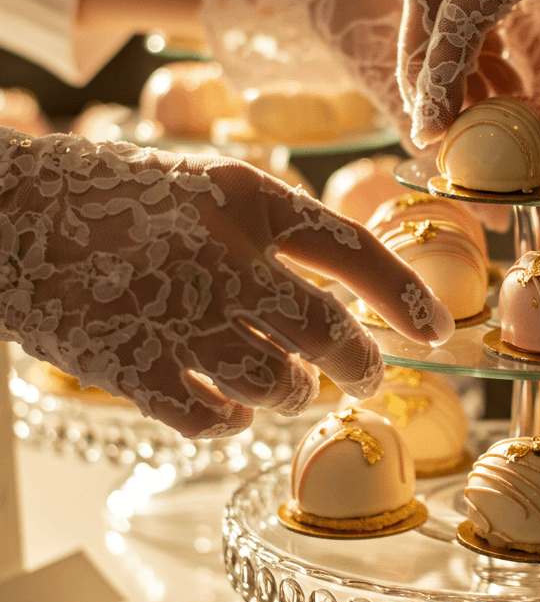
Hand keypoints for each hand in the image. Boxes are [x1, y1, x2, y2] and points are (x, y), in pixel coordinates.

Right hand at [0, 130, 452, 437]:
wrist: (6, 209)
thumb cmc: (115, 194)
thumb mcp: (203, 181)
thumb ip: (270, 225)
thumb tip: (346, 287)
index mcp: (243, 197)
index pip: (353, 252)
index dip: (405, 297)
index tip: (435, 332)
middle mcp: (217, 255)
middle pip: (326, 333)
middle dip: (359, 368)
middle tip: (365, 381)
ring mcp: (171, 315)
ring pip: (276, 386)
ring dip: (295, 396)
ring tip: (291, 390)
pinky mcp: (126, 367)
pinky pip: (211, 419)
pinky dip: (232, 421)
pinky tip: (230, 408)